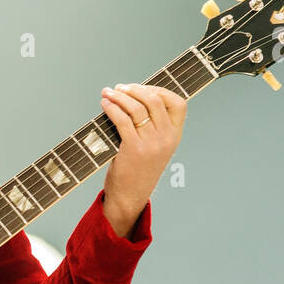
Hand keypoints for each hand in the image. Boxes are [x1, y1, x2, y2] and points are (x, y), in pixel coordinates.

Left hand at [99, 82, 186, 236]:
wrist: (130, 196)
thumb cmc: (138, 169)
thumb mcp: (154, 147)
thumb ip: (152, 125)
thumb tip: (132, 95)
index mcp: (175, 135)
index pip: (178, 103)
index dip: (159, 90)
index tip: (141, 88)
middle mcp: (167, 138)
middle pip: (154, 100)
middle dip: (134, 89)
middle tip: (120, 88)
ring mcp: (152, 143)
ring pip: (136, 108)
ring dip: (119, 96)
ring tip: (108, 93)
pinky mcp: (134, 148)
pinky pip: (122, 119)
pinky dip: (112, 108)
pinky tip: (105, 104)